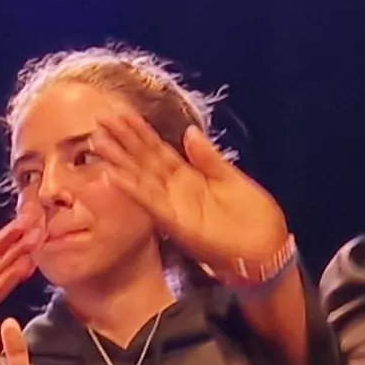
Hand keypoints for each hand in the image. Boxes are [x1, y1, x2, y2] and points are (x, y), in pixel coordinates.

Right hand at [88, 107, 291, 283]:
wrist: (265, 250)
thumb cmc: (253, 216)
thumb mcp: (231, 179)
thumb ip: (208, 157)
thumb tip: (189, 131)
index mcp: (189, 176)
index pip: (159, 149)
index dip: (141, 132)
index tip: (123, 114)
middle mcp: (175, 189)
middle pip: (144, 160)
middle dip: (123, 141)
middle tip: (101, 120)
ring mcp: (173, 205)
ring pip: (141, 178)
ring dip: (120, 160)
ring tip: (99, 142)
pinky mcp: (176, 222)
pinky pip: (150, 202)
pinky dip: (132, 189)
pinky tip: (115, 175)